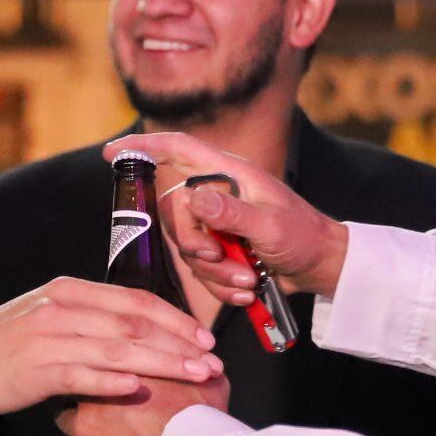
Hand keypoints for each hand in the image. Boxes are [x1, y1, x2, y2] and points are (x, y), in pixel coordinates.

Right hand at [0, 277, 220, 414]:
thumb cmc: (3, 345)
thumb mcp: (48, 318)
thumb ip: (89, 320)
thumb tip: (133, 333)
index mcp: (71, 292)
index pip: (135, 301)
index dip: (175, 319)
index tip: (204, 337)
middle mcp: (64, 309)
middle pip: (136, 324)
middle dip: (180, 343)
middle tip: (214, 361)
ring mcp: (50, 338)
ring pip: (120, 349)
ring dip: (164, 362)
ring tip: (196, 376)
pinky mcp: (37, 369)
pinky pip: (84, 375)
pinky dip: (115, 382)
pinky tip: (142, 389)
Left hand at [56, 373, 229, 435]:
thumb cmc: (203, 416)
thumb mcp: (210, 382)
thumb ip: (198, 370)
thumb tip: (207, 364)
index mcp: (121, 368)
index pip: (96, 360)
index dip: (106, 372)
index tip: (116, 383)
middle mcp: (95, 393)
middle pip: (74, 388)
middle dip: (87, 398)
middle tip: (107, 410)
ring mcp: (87, 428)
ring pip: (67, 425)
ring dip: (83, 432)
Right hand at [101, 133, 349, 299]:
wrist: (322, 267)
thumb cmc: (304, 237)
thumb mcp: (269, 226)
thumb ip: (231, 214)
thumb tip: (193, 199)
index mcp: (230, 174)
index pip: (179, 149)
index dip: (145, 147)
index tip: (113, 154)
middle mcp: (218, 195)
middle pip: (175, 211)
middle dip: (194, 244)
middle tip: (220, 258)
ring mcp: (218, 224)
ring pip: (187, 247)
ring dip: (215, 272)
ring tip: (248, 279)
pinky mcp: (220, 249)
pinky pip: (201, 269)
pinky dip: (222, 285)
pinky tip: (247, 288)